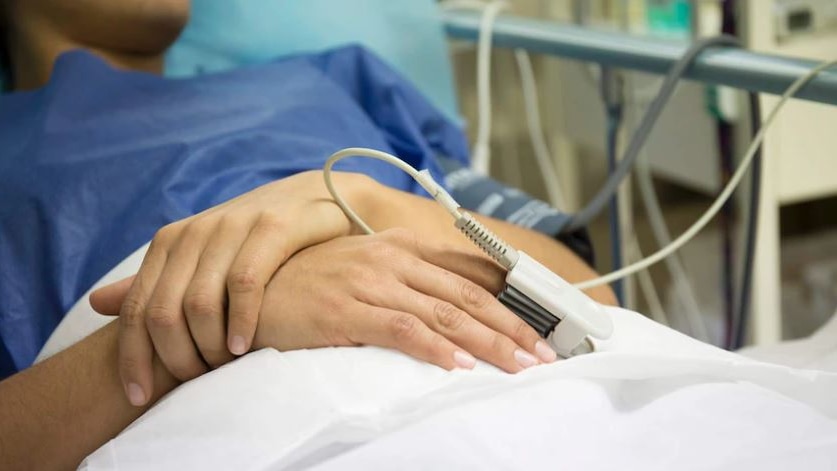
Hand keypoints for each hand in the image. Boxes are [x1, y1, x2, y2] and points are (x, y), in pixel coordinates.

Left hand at [90, 171, 370, 405]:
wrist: (321, 197)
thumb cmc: (260, 238)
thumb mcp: (204, 257)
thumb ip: (157, 282)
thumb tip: (96, 304)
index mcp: (171, 241)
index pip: (137, 308)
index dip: (131, 357)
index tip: (139, 397)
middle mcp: (195, 232)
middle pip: (163, 311)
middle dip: (174, 359)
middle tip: (196, 383)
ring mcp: (232, 227)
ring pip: (199, 303)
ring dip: (208, 347)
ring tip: (223, 368)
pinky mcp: (272, 228)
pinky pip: (244, 285)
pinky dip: (241, 323)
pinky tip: (245, 347)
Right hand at [251, 228, 556, 371]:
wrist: (251, 286)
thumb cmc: (309, 283)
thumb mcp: (363, 271)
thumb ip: (407, 282)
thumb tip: (452, 310)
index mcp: (399, 247)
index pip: (466, 275)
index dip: (508, 302)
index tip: (536, 327)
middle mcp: (390, 259)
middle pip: (465, 296)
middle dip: (511, 326)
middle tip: (543, 353)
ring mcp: (369, 281)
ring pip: (444, 313)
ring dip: (487, 341)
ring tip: (518, 364)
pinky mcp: (346, 308)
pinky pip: (402, 328)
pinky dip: (435, 347)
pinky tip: (459, 364)